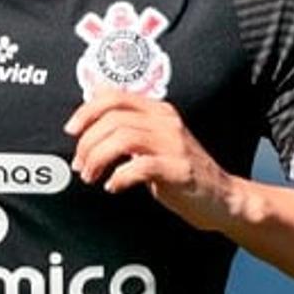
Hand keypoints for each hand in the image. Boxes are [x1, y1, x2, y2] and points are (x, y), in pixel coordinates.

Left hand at [65, 91, 240, 231]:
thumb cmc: (182, 170)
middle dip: (88, 143)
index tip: (72, 130)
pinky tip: (114, 186)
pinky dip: (119, 177)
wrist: (222, 197)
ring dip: (98, 158)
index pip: (115, 97)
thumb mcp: (155, 138)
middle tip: (80, 165)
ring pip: (123, 138)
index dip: (87, 111)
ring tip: (93, 176)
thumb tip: (95, 95)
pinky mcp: (178, 170)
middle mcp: (167, 122)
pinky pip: (139, 167)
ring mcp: (174, 145)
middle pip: (113, 118)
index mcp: (158, 111)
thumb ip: (128, 121)